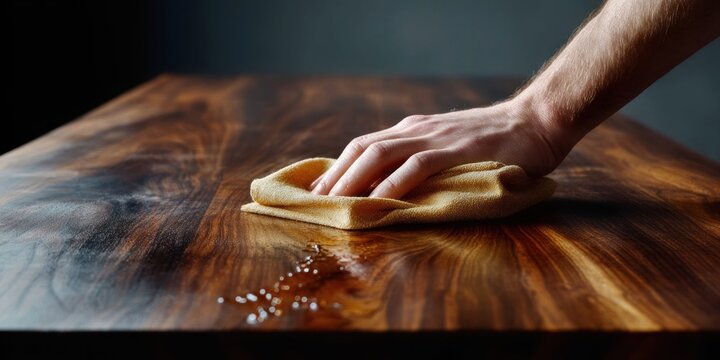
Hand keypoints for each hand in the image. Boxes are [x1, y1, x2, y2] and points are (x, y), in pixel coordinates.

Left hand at [309, 98, 567, 198]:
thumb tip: (396, 188)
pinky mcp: (456, 149)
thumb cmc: (498, 142)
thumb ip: (426, 160)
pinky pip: (416, 166)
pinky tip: (377, 201)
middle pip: (362, 148)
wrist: (538, 120)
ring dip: (354, 179)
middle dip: (336, 175)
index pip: (364, 145)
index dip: (338, 167)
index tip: (321, 191)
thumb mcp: (452, 147)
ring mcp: (435, 137)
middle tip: (317, 201)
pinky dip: (392, 184)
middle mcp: (417, 129)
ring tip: (336, 203)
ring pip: (381, 154)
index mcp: (414, 130)